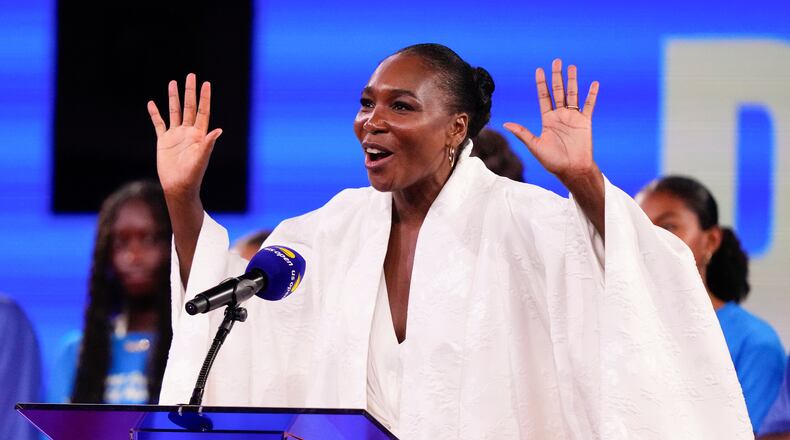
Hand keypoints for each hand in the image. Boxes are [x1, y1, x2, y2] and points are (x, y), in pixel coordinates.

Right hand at [147, 73, 221, 199]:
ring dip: (173, 98)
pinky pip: (159, 124)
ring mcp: (176, 135)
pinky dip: (155, 114)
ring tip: (173, 83)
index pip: (203, 111)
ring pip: (174, 112)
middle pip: (189, 107)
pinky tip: (151, 103)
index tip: (206, 84)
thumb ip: (208, 144)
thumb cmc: (193, 175)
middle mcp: (188, 132)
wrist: (178, 186)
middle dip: (189, 91)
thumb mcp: (201, 158)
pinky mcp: (164, 141)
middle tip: (190, 75)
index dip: (204, 98)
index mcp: (199, 135)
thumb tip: (219, 130)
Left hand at [504, 59, 598, 182]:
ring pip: (573, 94)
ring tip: (572, 66)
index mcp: (547, 119)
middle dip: (557, 76)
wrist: (572, 169)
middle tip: (556, 60)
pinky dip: (591, 94)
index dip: (541, 83)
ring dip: (572, 80)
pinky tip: (593, 83)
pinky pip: (589, 105)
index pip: (543, 97)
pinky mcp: (585, 122)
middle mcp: (560, 116)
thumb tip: (505, 124)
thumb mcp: (535, 145)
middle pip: (558, 91)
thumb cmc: (552, 161)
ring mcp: (573, 118)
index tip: (539, 70)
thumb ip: (522, 133)